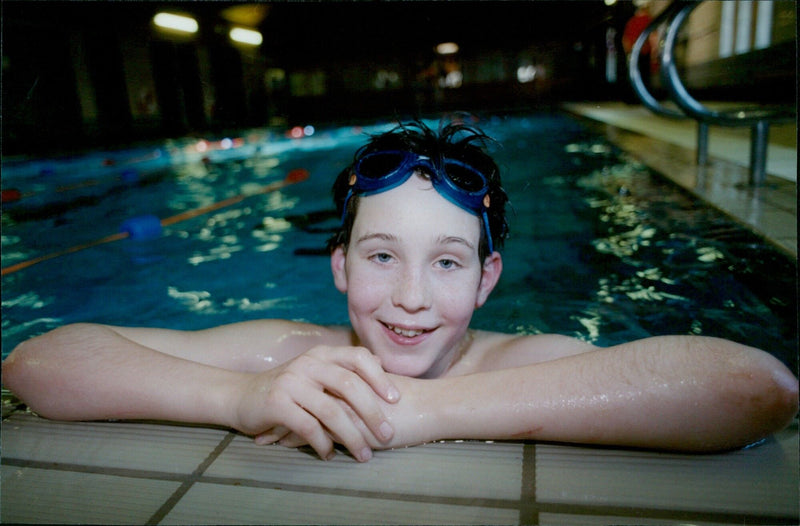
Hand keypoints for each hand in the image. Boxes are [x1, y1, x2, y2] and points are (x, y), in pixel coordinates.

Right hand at [231, 345, 399, 461]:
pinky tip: (330, 454)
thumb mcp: (314, 373)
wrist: (240, 396)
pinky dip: (322, 443)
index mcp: (321, 354)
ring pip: (330, 410)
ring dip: (351, 436)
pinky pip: (308, 426)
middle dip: (372, 412)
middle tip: (387, 435)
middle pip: (349, 385)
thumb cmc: (287, 389)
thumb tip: (380, 366)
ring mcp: (291, 382)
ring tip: (364, 455)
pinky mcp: (276, 404)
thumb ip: (342, 370)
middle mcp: (307, 363)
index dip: (379, 377)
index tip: (396, 399)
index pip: (358, 357)